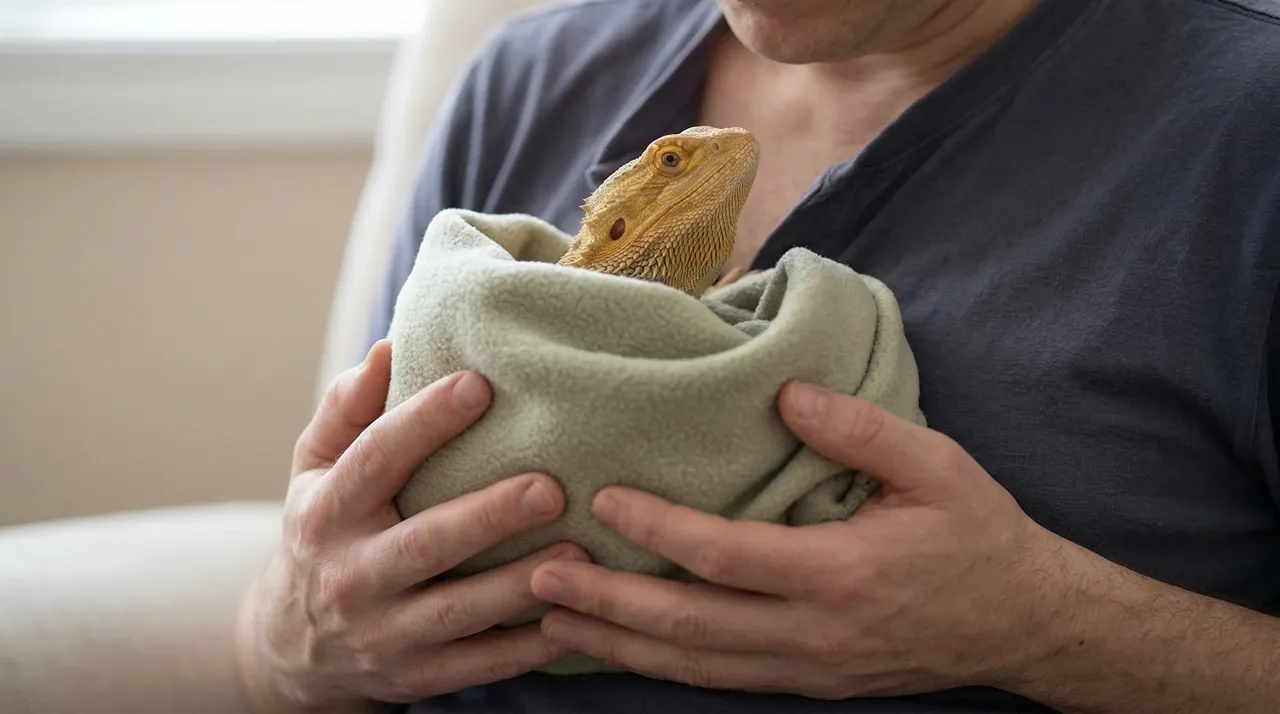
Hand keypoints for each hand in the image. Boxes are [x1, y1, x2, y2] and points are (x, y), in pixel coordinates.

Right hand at [235, 340, 587, 712]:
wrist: (291, 650)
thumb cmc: (323, 533)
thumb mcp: (314, 471)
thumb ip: (347, 410)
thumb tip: (388, 348)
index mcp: (327, 512)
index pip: (375, 459)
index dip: (424, 421)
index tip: (479, 384)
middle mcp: (352, 575)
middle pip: (426, 542)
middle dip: (489, 516)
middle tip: (551, 487)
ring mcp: (384, 632)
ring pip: (459, 611)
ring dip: (521, 585)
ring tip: (581, 553)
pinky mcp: (416, 675)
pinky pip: (478, 664)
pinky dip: (527, 649)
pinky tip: (572, 620)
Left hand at [529, 380, 1059, 698]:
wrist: (1022, 622)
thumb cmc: (978, 536)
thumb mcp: (936, 467)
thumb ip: (858, 430)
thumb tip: (785, 393)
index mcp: (841, 573)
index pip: (727, 554)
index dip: (659, 527)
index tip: (605, 497)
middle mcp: (813, 632)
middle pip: (691, 625)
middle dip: (609, 604)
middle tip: (539, 577)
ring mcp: (806, 667)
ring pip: (695, 667)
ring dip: (619, 645)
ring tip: (551, 622)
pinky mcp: (806, 681)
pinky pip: (719, 680)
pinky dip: (661, 666)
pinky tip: (620, 648)